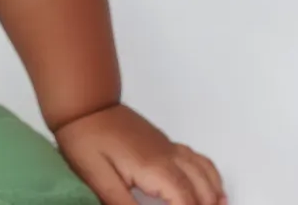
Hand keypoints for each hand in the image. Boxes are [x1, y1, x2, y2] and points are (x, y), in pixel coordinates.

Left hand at [53, 104, 225, 204]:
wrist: (85, 102)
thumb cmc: (86, 138)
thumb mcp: (98, 178)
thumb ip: (122, 204)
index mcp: (154, 168)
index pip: (186, 202)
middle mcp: (168, 156)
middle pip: (201, 189)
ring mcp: (168, 147)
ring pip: (204, 172)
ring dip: (212, 195)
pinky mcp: (163, 142)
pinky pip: (197, 159)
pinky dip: (210, 175)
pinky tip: (209, 187)